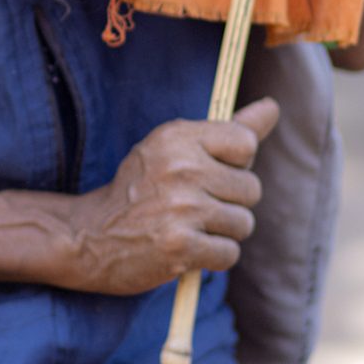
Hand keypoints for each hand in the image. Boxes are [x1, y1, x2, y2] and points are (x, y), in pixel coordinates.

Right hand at [62, 97, 278, 294]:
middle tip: (196, 204)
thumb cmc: (142, 187)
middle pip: (251, 188)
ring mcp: (181, 208)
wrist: (91, 235)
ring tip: (191, 226)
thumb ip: (228, 130)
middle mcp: (181, 167)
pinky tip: (187, 248)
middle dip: (231, 202)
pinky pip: (229, 253)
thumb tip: (272, 107)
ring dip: (223, 232)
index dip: (236, 163)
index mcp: (177, 136)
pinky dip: (213, 257)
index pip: (245, 143)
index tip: (212, 171)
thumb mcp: (174, 147)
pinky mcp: (180, 246)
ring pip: (243, 223)